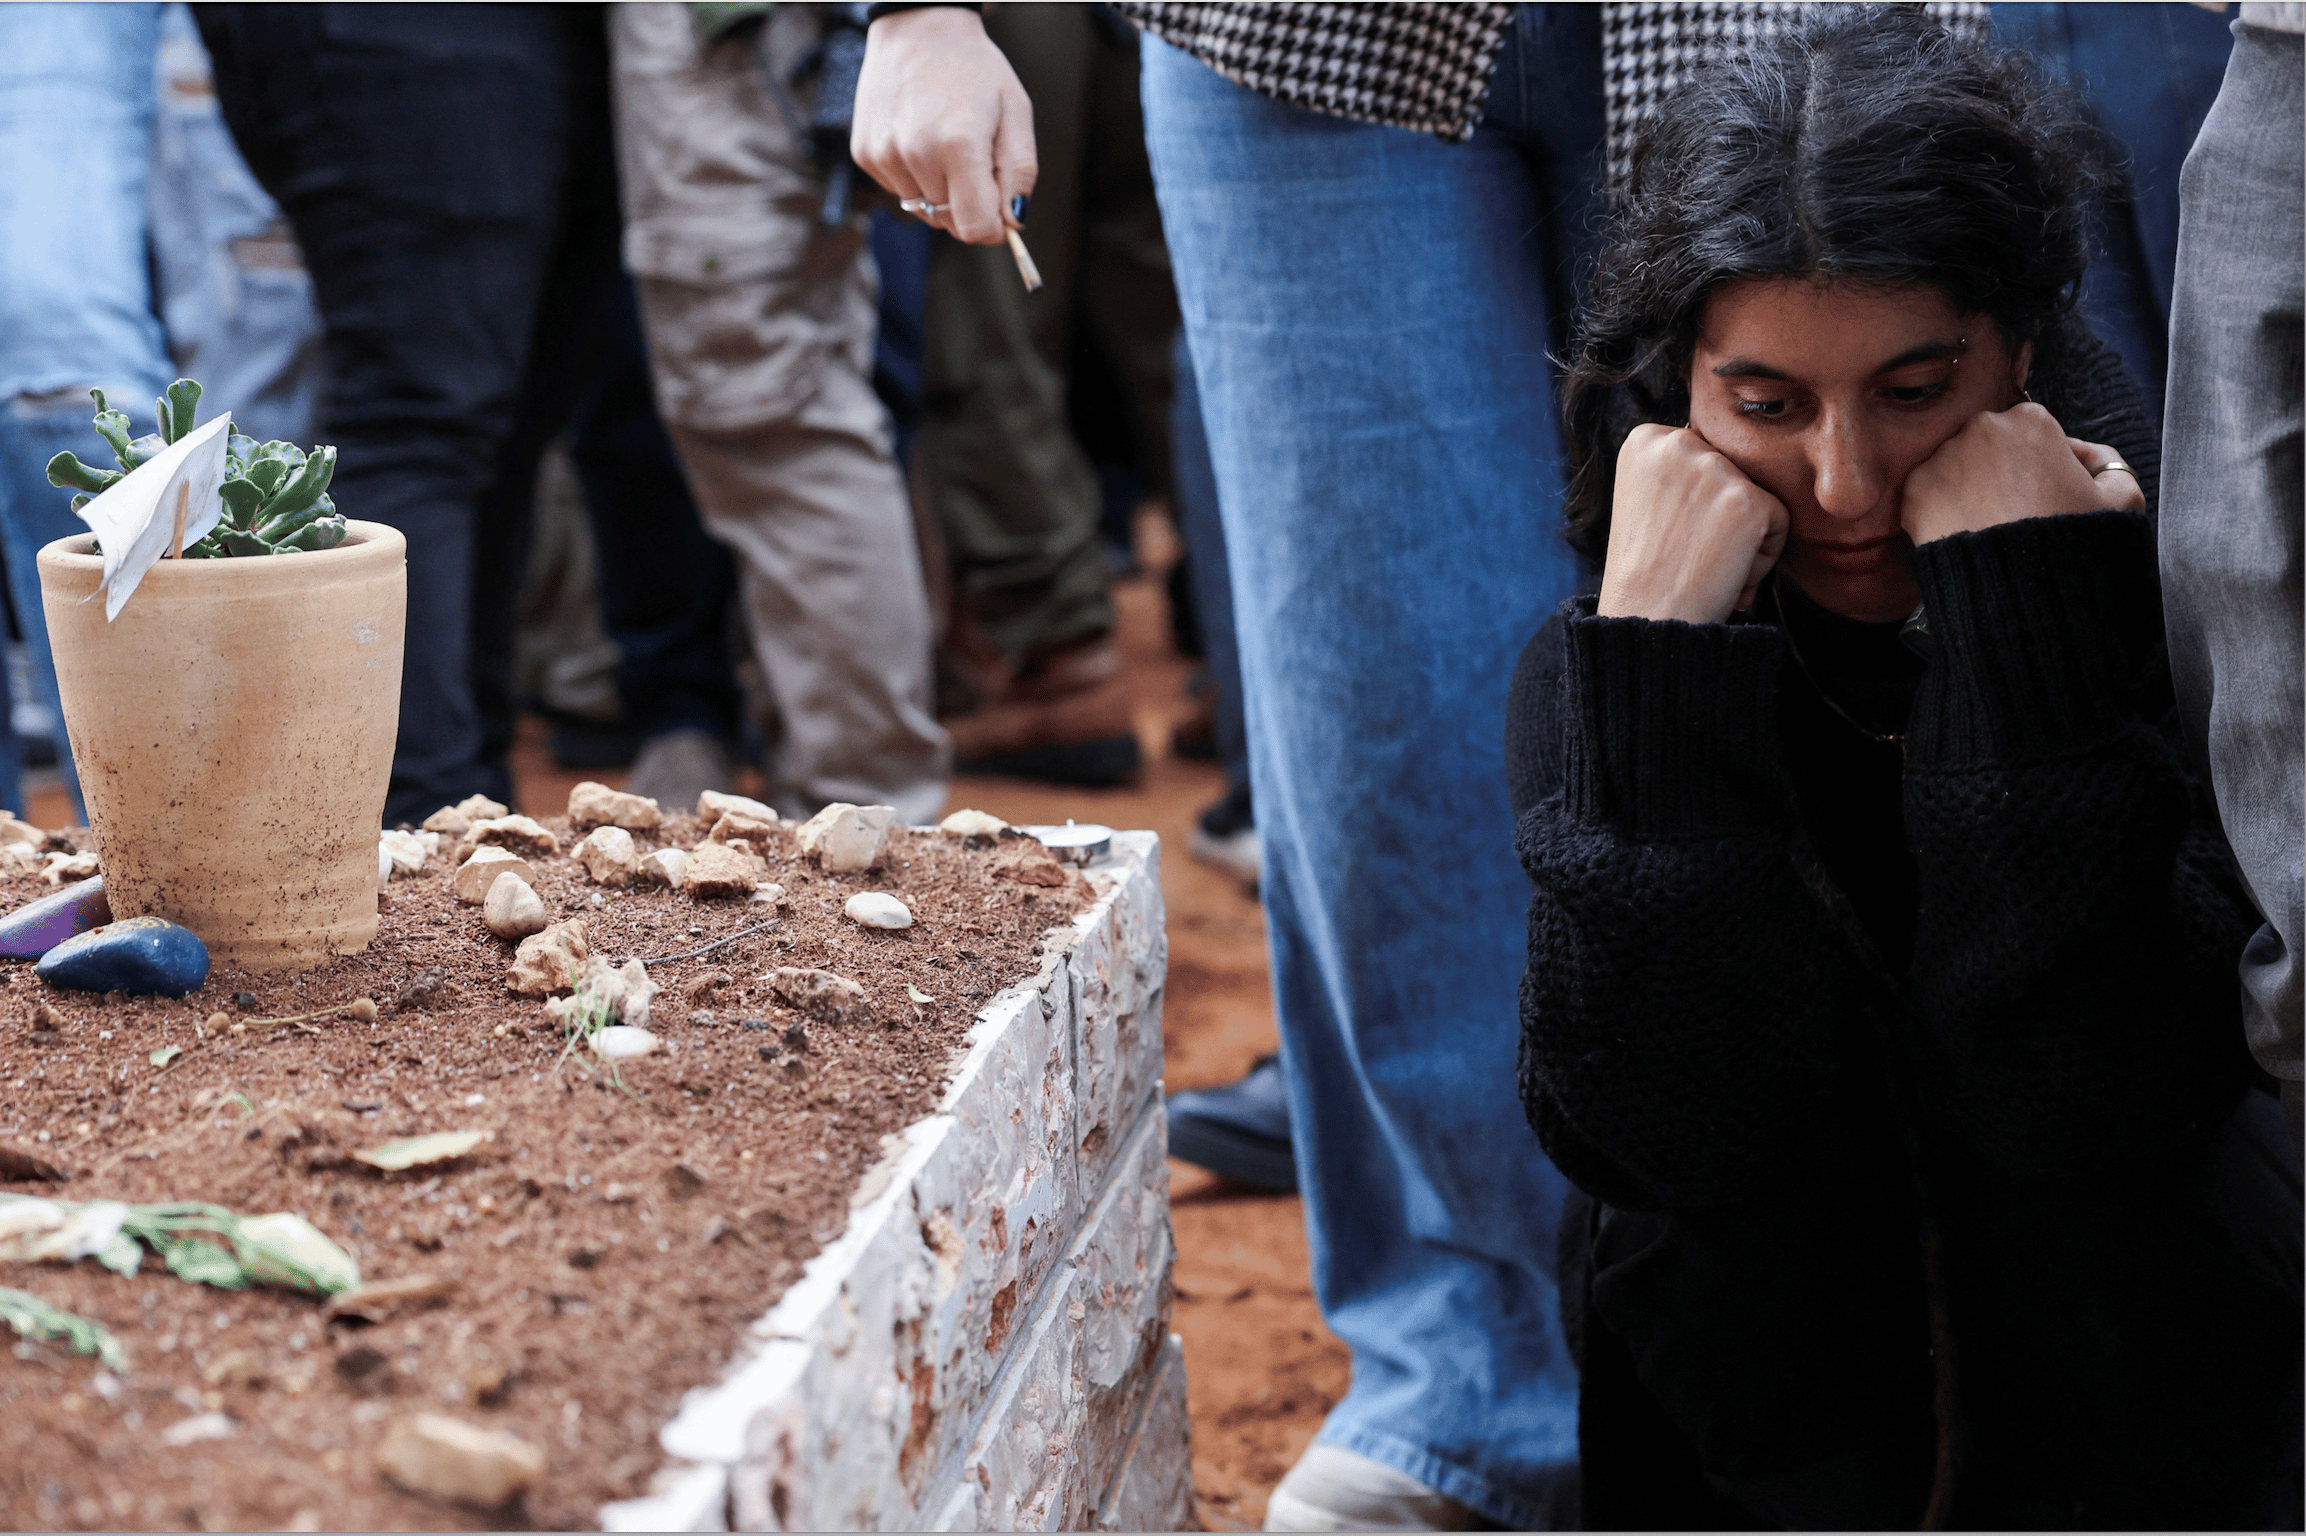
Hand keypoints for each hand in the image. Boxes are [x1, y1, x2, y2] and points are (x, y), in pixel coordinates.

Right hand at [851, 7, 1037, 245]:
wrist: (918, 30)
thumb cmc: (973, 69)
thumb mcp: (1015, 112)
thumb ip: (1020, 172)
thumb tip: (1013, 222)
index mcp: (959, 146)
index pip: (975, 228)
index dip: (992, 227)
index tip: (999, 212)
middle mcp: (917, 154)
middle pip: (950, 222)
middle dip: (969, 204)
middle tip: (974, 161)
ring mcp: (885, 155)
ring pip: (923, 210)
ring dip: (940, 190)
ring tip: (944, 142)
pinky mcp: (865, 154)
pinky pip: (899, 190)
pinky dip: (914, 176)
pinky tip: (919, 137)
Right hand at [1598, 424, 1789, 622]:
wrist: (1644, 620)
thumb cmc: (1646, 572)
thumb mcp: (1645, 500)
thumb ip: (1681, 469)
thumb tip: (1731, 462)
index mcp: (1645, 439)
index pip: (1704, 456)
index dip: (1693, 503)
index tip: (1666, 533)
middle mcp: (1677, 443)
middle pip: (1733, 472)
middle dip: (1719, 518)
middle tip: (1685, 553)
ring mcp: (1714, 470)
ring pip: (1758, 496)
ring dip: (1741, 538)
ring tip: (1702, 564)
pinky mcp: (1749, 500)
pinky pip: (1778, 523)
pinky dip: (1760, 559)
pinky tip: (1723, 574)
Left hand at [1900, 402, 2144, 544]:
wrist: (2026, 586)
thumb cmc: (2075, 541)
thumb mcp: (2122, 497)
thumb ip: (2109, 465)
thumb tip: (2086, 458)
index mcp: (2031, 420)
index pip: (2030, 432)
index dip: (2038, 463)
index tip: (2040, 490)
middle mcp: (1982, 428)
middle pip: (1988, 446)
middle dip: (1998, 472)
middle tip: (2011, 511)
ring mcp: (1943, 458)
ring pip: (1955, 469)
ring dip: (1967, 490)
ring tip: (1988, 526)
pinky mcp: (1915, 491)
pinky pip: (1926, 497)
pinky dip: (1940, 514)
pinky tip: (1964, 534)